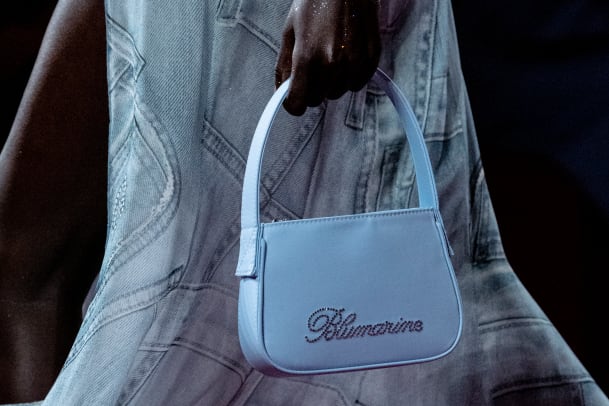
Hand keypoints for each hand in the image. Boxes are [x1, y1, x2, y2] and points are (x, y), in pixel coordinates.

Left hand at [275, 0, 380, 115]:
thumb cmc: (314, 3)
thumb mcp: (290, 31)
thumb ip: (284, 65)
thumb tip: (282, 92)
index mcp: (308, 56)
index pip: (298, 103)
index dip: (292, 104)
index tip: (292, 99)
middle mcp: (332, 63)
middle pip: (317, 99)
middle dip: (311, 90)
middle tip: (311, 71)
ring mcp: (354, 61)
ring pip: (337, 93)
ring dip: (331, 84)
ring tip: (329, 59)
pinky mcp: (371, 57)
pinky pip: (357, 84)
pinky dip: (350, 77)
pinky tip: (345, 58)